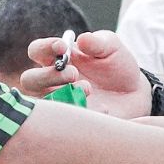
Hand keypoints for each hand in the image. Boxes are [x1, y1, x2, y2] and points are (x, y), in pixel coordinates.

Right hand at [20, 30, 151, 118]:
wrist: (134, 92)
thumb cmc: (116, 64)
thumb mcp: (111, 47)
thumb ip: (98, 42)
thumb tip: (82, 40)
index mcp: (56, 58)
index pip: (37, 50)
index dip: (44, 48)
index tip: (61, 46)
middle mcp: (51, 81)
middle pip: (29, 80)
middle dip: (47, 76)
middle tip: (73, 74)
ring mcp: (58, 103)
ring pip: (42, 103)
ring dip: (61, 95)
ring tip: (88, 89)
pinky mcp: (70, 122)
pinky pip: (65, 122)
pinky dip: (82, 112)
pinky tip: (103, 108)